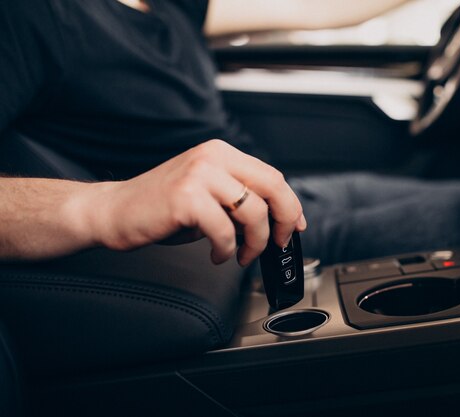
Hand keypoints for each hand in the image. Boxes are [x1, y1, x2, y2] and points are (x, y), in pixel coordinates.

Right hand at [83, 140, 305, 265]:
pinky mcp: (186, 198)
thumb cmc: (161, 208)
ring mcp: (199, 175)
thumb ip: (239, 200)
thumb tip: (275, 221)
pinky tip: (217, 255)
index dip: (290, 205)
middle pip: (272, 187)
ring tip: (240, 255)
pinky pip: (226, 231)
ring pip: (253, 211)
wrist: (113, 211)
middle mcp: (212, 157)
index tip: (295, 226)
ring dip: (254, 243)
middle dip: (284, 221)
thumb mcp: (208, 195)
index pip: (272, 176)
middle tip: (277, 244)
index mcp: (220, 153)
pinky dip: (227, 249)